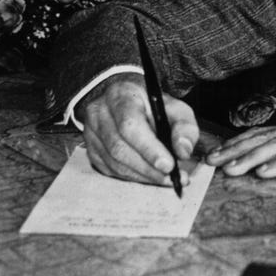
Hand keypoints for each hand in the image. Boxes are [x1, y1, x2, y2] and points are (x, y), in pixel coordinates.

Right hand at [76, 72, 198, 186]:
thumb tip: (183, 151)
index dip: (149, 148)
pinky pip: (110, 170)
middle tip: (171, 178)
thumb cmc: (152, 104)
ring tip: (165, 180)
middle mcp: (100, 112)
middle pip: (119, 147)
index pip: (130, 125)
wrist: (126, 99)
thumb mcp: (174, 106)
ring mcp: (91, 132)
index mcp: (121, 95)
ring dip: (142, 176)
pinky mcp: (91, 149)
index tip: (169, 165)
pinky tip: (150, 177)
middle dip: (148, 168)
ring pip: (114, 162)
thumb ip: (184, 126)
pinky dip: (132, 177)